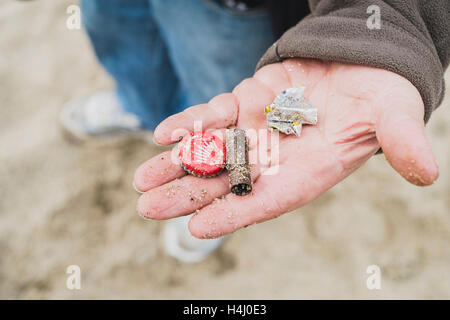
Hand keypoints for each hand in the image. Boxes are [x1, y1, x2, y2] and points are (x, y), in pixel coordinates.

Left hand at [134, 59, 437, 238]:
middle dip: (187, 196)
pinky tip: (163, 132)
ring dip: (174, 165)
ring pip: (209, 152)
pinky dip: (188, 124)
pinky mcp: (245, 105)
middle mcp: (275, 158)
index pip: (266, 201)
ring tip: (140, 181)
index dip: (234, 214)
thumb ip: (402, 141)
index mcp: (306, 172)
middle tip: (148, 209)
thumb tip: (426, 171)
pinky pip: (211, 118)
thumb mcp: (394, 116)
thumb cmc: (380, 96)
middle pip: (225, 183)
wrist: (361, 64)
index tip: (198, 228)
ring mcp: (256, 132)